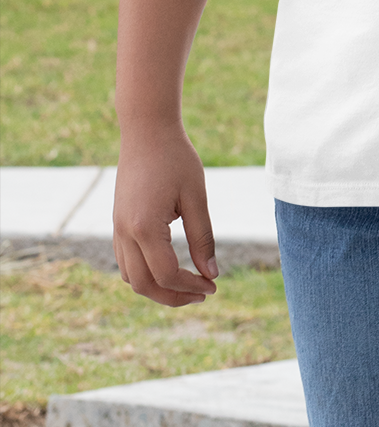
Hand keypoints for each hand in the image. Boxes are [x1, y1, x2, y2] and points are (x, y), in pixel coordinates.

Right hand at [114, 129, 218, 306]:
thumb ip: (202, 237)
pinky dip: (145, 273)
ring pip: (131, 278)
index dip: (191, 285)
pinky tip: (168, 267)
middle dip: (173, 296)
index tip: (213, 286)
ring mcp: (117, 229)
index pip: (167, 274)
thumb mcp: (195, 196)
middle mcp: (124, 233)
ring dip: (158, 288)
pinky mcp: (117, 224)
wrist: (146, 130)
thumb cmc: (176, 158)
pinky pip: (126, 262)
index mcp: (145, 227)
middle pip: (144, 285)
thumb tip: (212, 274)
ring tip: (187, 284)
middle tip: (202, 293)